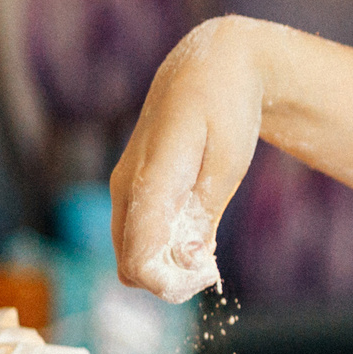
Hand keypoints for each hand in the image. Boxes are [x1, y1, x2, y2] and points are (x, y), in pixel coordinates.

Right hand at [109, 16, 271, 295]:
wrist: (210, 68)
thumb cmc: (225, 108)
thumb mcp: (230, 159)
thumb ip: (204, 212)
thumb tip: (187, 262)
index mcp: (150, 178)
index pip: (139, 258)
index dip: (171, 285)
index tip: (210, 272)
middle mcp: (125, 187)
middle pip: (130, 268)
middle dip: (170, 283)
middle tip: (211, 267)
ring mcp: (123, 190)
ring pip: (129, 259)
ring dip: (166, 270)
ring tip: (206, 252)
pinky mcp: (130, 192)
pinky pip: (136, 241)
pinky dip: (163, 254)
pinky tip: (196, 238)